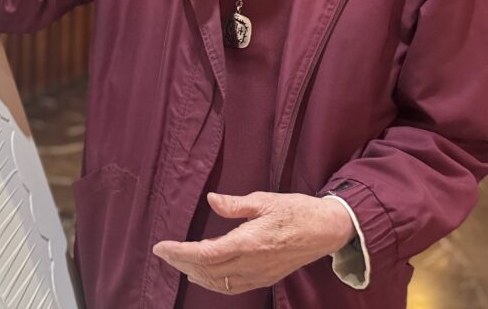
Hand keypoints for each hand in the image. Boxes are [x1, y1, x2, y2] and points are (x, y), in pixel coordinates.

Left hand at [152, 191, 354, 294]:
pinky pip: (233, 287)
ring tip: (177, 262)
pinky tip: (203, 275)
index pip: (205, 253)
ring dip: (194, 274)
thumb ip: (235, 204)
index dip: (180, 252)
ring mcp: (259, 274)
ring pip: (218, 282)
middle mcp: (252, 263)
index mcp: (249, 242)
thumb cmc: (296, 210)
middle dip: (181, 262)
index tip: (161, 247)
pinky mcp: (265, 278)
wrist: (326, 230)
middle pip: (207, 269)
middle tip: (163, 253)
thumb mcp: (264, 200)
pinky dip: (213, 283)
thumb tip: (211, 200)